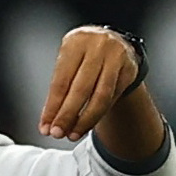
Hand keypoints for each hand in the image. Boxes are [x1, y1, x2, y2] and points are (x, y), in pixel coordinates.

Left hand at [39, 26, 139, 140]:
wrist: (113, 41)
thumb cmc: (83, 54)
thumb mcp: (68, 61)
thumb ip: (60, 88)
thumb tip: (49, 121)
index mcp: (75, 43)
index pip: (61, 81)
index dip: (52, 107)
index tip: (45, 127)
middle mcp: (97, 47)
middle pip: (81, 89)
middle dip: (67, 115)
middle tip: (57, 134)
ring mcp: (116, 57)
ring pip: (101, 97)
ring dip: (85, 120)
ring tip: (73, 134)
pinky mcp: (130, 70)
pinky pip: (112, 98)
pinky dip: (98, 114)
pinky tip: (87, 124)